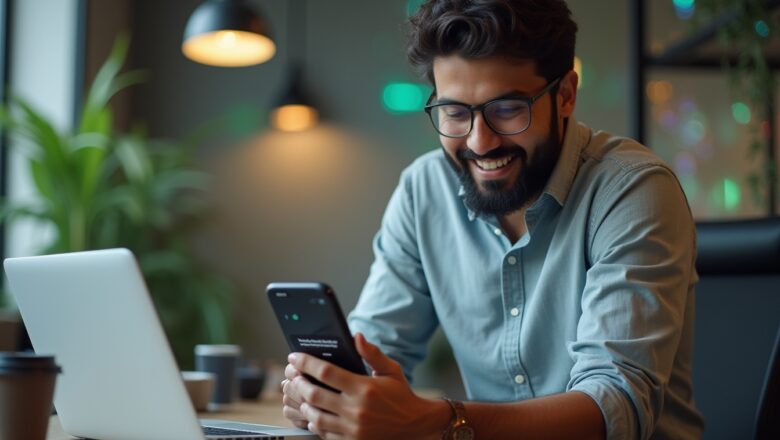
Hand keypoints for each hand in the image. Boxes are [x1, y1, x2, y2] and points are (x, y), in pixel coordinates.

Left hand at [283, 333, 448, 438]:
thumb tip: (356, 336)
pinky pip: (325, 435)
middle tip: (293, 377)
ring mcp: (353, 429)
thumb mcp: (390, 370)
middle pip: (315, 395)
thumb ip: (372, 353)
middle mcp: (356, 409)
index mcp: (364, 388)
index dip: (306, 363)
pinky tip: (314, 416)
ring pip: (315, 417)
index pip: (326, 372)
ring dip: (304, 405)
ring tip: (302, 396)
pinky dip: (315, 424)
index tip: (295, 357)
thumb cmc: (401, 395)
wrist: (415, 425)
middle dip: (298, 384)